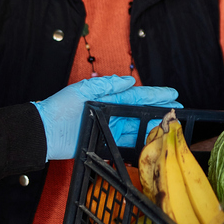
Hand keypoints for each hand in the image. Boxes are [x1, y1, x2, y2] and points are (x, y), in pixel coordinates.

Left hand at [33, 76, 179, 159]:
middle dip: (160, 109)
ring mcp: (109, 129)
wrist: (44, 132)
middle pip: (141, 111)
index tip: (172, 94)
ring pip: (137, 127)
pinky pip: (126, 143)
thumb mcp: (82, 90)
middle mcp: (110, 113)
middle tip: (179, 110)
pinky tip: (152, 141)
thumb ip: (106, 85)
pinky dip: (139, 142)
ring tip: (171, 124)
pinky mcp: (104, 144)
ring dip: (154, 125)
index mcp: (107, 98)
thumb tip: (128, 80)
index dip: (155, 94)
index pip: (137, 95)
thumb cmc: (59, 108)